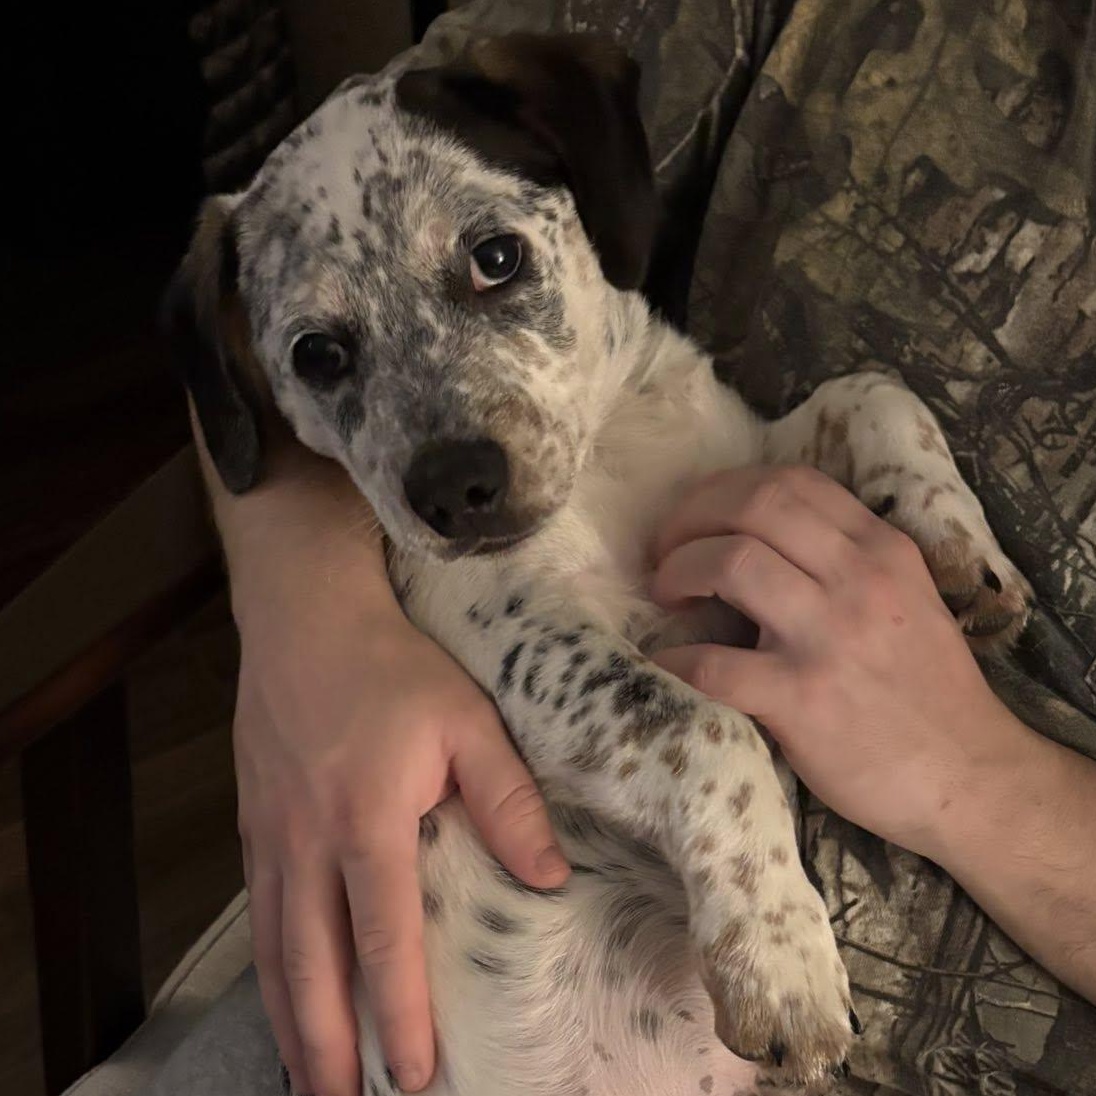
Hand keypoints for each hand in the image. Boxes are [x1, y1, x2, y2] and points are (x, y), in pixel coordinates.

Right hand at [232, 552, 568, 1095]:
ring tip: (309, 1081)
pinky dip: (270, 972)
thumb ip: (509, 800)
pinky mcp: (252, 827)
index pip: (384, 940)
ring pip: (275, 953)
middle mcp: (308, 844)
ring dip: (293, 1024)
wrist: (305, 620)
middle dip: (330, 1048)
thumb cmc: (392, 668)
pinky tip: (284, 997)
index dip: (400, 1015)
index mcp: (367, 822)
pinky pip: (258, 917)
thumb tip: (551, 878)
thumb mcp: (466, 721)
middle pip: (313, 968)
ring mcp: (270, 839)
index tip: (418, 1075)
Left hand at [648, 465, 1033, 859]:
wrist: (969, 777)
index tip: (697, 517)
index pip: (790, 482)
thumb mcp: (905, 597)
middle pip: (753, 504)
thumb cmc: (927, 689)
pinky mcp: (802, 699)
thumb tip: (756, 538)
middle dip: (690, 517)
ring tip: (667, 596)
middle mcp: (858, 579)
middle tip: (665, 549)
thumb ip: (845, 560)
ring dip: (677, 571)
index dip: (724, 489)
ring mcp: (829, 637)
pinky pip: (713, 665)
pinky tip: (664, 666)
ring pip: (729, 562)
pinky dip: (674, 661)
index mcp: (881, 549)